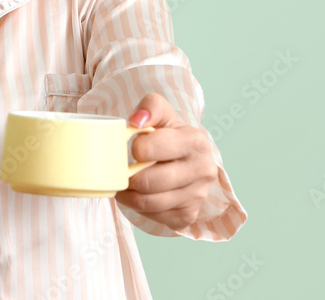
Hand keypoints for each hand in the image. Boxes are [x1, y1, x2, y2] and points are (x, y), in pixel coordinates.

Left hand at [114, 93, 217, 230]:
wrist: (189, 158)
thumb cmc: (170, 134)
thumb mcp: (162, 113)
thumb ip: (150, 107)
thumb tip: (136, 120)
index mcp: (195, 141)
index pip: (151, 149)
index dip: (135, 149)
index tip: (133, 147)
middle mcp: (203, 170)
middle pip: (148, 181)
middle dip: (128, 177)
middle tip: (121, 171)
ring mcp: (198, 195)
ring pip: (149, 203)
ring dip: (129, 195)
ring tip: (124, 184)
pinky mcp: (189, 215)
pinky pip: (155, 217)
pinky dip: (140, 208)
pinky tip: (139, 195)